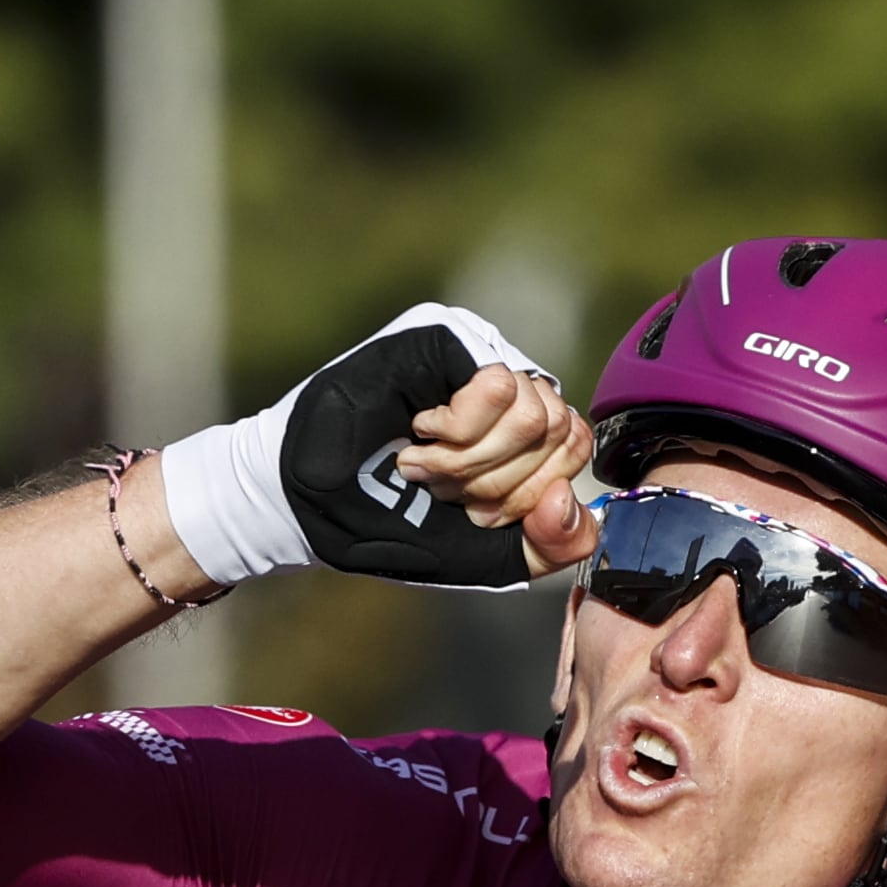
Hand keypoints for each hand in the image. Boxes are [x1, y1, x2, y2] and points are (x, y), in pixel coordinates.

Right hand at [160, 302, 593, 590]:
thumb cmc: (389, 519)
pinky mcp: (445, 334)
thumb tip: (580, 504)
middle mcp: (508, 379)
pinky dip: (458, 431)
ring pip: (535, 411)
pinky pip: (498, 384)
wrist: (307, 504)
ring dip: (471, 460)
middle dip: (497, 485)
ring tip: (421, 461)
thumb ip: (551, 545)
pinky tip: (416, 431)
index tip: (468, 508)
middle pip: (561, 434)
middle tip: (439, 485)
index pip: (576, 456)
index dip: (529, 499)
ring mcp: (477, 349)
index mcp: (524, 427)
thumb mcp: (487, 551)